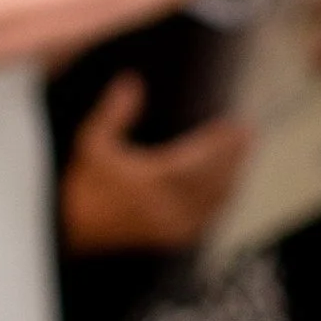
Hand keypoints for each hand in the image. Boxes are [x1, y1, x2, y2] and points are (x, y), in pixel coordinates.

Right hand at [60, 71, 249, 252]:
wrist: (71, 230)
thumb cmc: (82, 185)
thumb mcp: (93, 143)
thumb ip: (115, 112)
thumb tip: (132, 80)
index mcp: (151, 182)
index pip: (199, 159)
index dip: (221, 142)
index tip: (236, 124)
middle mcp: (168, 207)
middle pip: (214, 179)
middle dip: (234, 156)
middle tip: (249, 134)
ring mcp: (173, 226)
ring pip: (215, 201)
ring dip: (233, 177)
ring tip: (244, 155)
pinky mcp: (172, 239)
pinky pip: (208, 219)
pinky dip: (222, 200)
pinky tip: (228, 188)